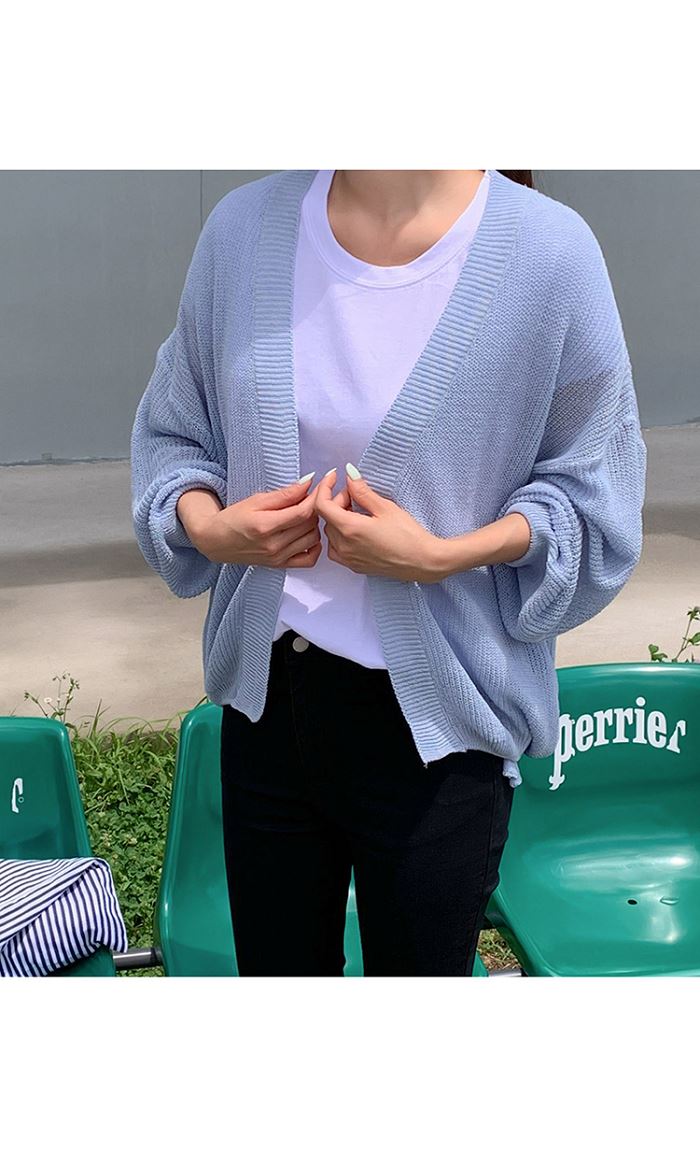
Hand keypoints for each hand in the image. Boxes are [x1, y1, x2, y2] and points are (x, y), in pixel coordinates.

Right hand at [182, 475, 322, 567]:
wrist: (216, 541)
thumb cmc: (233, 518)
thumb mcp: (256, 500)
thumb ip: (284, 494)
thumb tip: (308, 483)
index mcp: (265, 526)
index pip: (302, 512)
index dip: (317, 497)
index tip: (323, 485)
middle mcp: (274, 545)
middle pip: (310, 525)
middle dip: (316, 508)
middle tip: (310, 498)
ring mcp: (278, 558)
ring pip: (313, 539)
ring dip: (315, 525)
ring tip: (306, 515)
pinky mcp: (280, 565)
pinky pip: (309, 559)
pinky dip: (314, 546)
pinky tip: (306, 535)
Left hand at [314, 467, 447, 582]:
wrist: (423, 561)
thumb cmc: (408, 535)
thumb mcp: (385, 508)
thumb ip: (362, 491)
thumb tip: (349, 474)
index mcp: (350, 529)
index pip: (321, 505)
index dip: (324, 487)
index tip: (334, 476)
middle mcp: (343, 546)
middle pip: (327, 517)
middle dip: (337, 501)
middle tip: (357, 494)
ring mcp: (347, 559)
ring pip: (330, 532)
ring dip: (339, 518)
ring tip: (360, 511)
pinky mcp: (354, 566)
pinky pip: (336, 547)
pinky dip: (340, 534)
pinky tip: (357, 529)